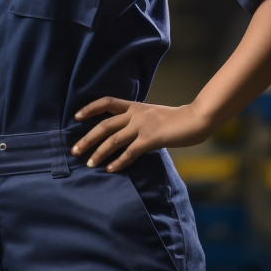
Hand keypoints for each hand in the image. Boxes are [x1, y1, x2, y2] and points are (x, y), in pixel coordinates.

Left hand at [71, 97, 211, 171]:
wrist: (196, 119)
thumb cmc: (175, 120)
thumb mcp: (152, 114)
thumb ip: (137, 119)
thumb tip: (123, 131)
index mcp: (134, 105)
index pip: (106, 102)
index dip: (89, 108)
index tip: (76, 116)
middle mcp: (135, 114)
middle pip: (104, 125)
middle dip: (87, 139)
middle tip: (75, 150)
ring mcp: (142, 126)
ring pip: (113, 140)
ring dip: (99, 153)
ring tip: (89, 163)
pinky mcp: (151, 139)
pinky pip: (130, 152)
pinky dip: (119, 161)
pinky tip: (111, 168)